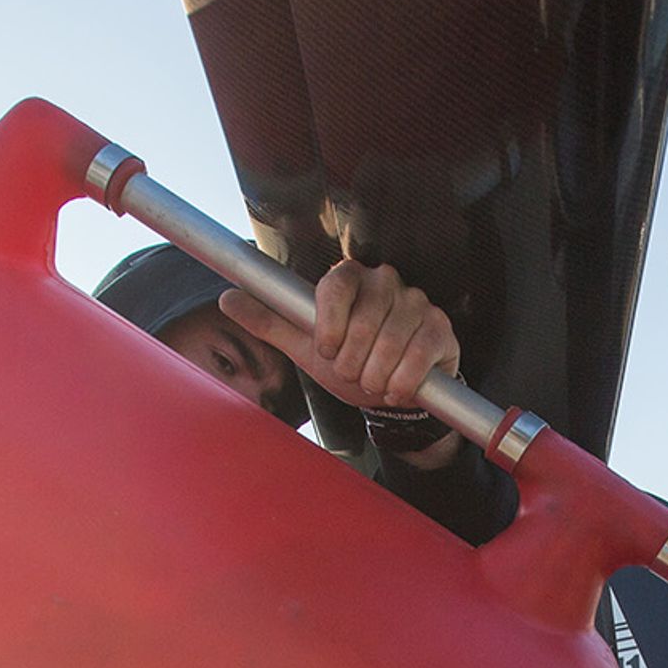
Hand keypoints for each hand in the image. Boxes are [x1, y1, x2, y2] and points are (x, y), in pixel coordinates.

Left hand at [220, 259, 459, 411]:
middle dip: (352, 361)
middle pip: (365, 319)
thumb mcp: (306, 345)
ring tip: (372, 381)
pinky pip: (418, 357)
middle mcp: (387, 282)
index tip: (326, 350)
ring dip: (376, 375)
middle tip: (350, 373)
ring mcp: (417, 303)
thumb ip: (270, 322)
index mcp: (351, 278)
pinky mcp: (440, 329)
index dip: (329, 322)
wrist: (392, 390)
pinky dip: (401, 383)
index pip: (338, 284)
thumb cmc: (349, 361)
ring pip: (391, 342)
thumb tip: (228, 299)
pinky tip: (394, 389)